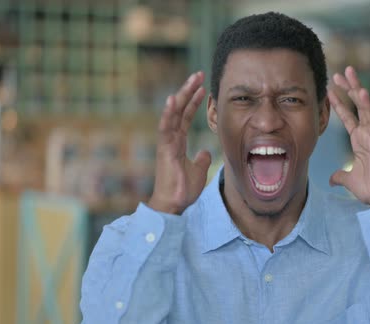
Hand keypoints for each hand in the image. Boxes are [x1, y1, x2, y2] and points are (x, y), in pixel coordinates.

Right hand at [148, 72, 210, 214]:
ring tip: (192, 80)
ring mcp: (166, 142)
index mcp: (178, 142)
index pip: (186, 116)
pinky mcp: (164, 149)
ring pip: (174, 113)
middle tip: (199, 74)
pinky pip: (165, 127)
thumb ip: (201, 160)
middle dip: (189, 91)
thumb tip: (205, 152)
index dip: (194, 101)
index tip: (202, 87)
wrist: (173, 204)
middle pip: (180, 109)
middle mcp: (171, 138)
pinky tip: (172, 99)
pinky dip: (168, 113)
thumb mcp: (198, 171)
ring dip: (182, 95)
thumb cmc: (182, 189)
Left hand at [328, 66, 369, 205]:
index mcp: (360, 141)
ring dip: (357, 88)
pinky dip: (367, 105)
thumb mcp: (349, 180)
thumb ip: (340, 176)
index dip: (340, 104)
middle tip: (339, 73)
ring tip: (349, 72)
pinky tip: (361, 91)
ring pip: (365, 107)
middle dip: (348, 89)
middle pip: (357, 106)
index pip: (348, 117)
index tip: (331, 90)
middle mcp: (367, 134)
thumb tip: (332, 178)